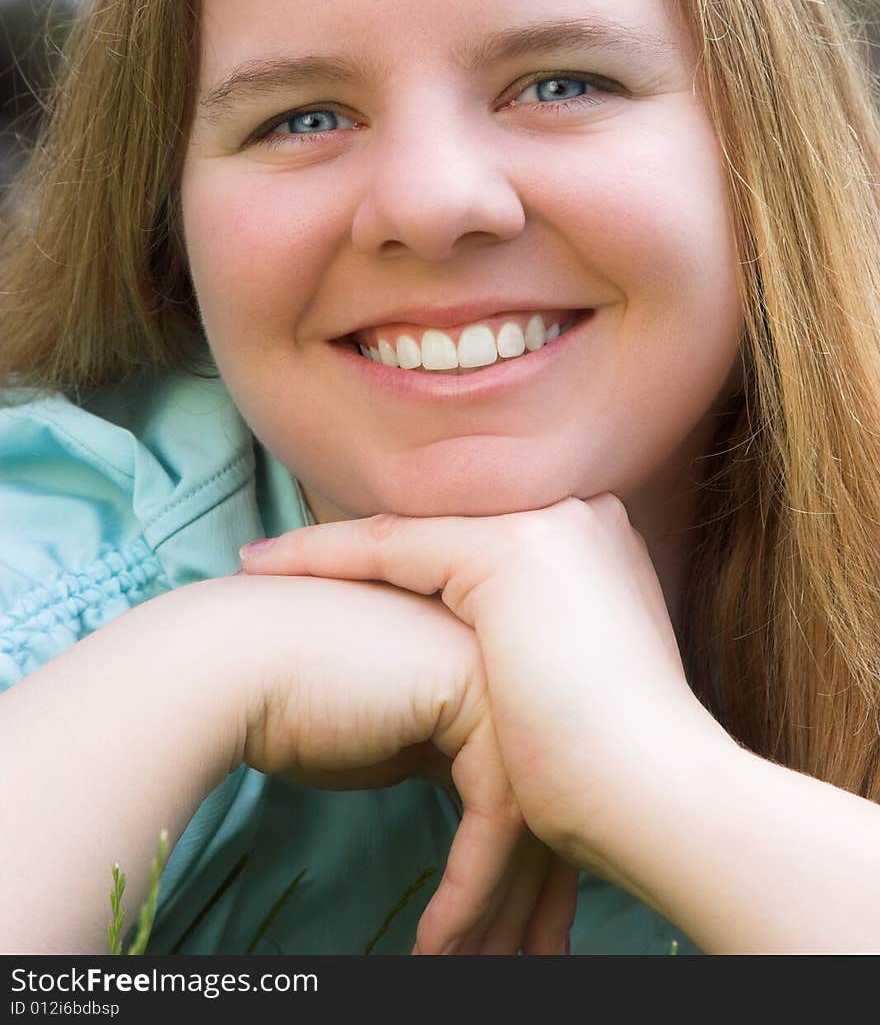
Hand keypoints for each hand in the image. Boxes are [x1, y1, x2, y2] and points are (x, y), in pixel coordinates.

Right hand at [225, 572, 577, 952]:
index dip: (524, 866)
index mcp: (479, 657)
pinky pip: (495, 817)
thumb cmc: (282, 704)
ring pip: (525, 812)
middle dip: (529, 897)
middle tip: (523, 963)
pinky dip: (468, 893)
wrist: (224, 665)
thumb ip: (434, 753)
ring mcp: (490, 666)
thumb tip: (483, 830)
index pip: (526, 773)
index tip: (518, 935)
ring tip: (468, 969)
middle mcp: (496, 654)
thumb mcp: (382, 736)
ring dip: (496, 910)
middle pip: (538, 793)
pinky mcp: (473, 696)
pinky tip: (436, 941)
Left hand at [239, 497, 730, 885]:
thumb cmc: (618, 770)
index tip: (346, 580)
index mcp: (596, 547)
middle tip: (284, 562)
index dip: (404, 559)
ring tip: (262, 569)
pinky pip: (386, 547)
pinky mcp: (506, 553)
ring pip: (405, 533)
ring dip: (324, 553)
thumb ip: (535, 649)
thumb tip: (486, 669)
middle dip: (360, 551)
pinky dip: (321, 558)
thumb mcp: (572, 685)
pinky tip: (267, 568)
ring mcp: (545, 528)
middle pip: (438, 530)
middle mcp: (576, 519)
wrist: (663, 794)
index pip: (475, 545)